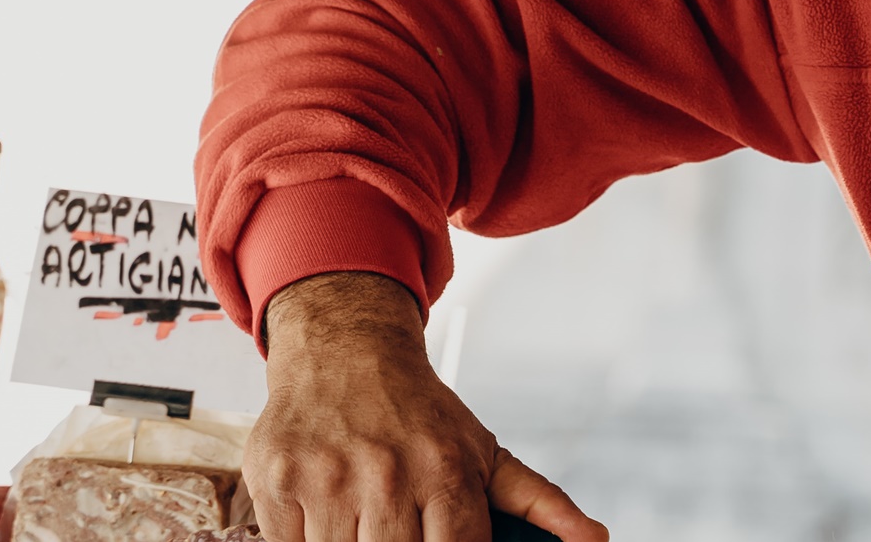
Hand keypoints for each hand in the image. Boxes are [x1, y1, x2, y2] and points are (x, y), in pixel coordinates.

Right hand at [248, 271, 608, 541]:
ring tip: (365, 516)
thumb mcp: (482, 450)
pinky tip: (325, 512)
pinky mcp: (276, 484)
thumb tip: (594, 540)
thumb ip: (538, 502)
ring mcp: (328, 481)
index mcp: (446, 472)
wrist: (344, 348)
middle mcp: (388, 475)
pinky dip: (308, 540)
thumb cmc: (417, 413)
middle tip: (398, 522)